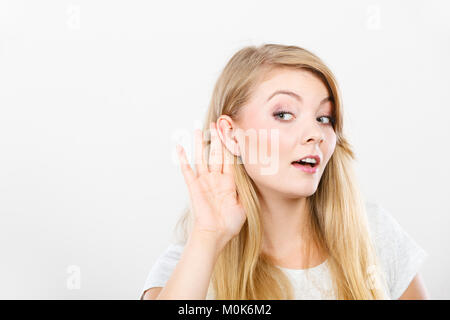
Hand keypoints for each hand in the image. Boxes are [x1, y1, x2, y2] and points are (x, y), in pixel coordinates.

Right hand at [176, 122, 246, 246]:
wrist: (216, 235)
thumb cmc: (230, 224)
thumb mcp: (244, 205)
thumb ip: (246, 190)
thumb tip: (253, 176)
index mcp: (229, 181)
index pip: (230, 158)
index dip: (231, 145)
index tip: (232, 132)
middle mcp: (216, 178)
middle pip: (216, 153)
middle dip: (217, 138)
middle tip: (217, 123)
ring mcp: (204, 181)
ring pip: (201, 157)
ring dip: (199, 143)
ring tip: (197, 128)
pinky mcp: (194, 186)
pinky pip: (187, 170)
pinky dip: (182, 158)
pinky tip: (179, 147)